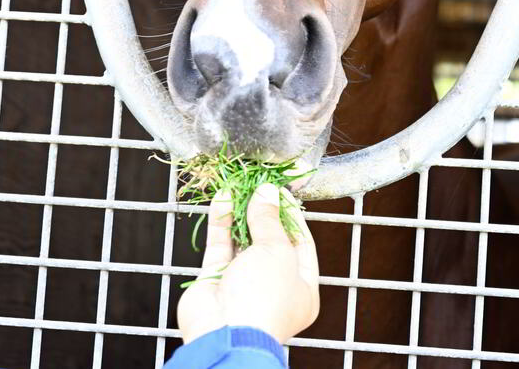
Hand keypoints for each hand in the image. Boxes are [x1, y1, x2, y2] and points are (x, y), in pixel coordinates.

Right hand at [177, 182, 319, 345]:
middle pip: (270, 241)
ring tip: (240, 185)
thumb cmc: (264, 298)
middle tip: (259, 185)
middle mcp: (273, 287)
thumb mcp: (278, 252)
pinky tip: (224, 198)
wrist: (225, 333)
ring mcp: (243, 283)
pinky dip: (222, 221)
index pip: (301, 244)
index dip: (292, 216)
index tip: (282, 192)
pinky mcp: (216, 279)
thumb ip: (270, 220)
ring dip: (241, 213)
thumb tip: (267, 193)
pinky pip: (221, 245)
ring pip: (243, 240)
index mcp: (302, 289)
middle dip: (264, 212)